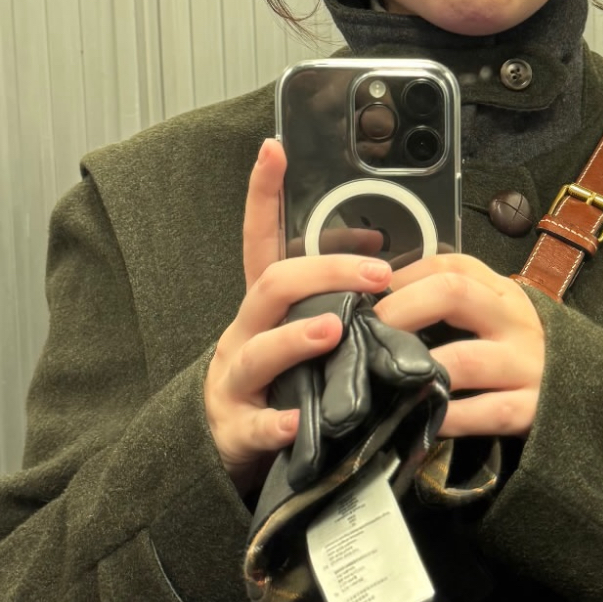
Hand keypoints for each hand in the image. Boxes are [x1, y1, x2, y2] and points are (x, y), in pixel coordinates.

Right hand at [205, 140, 394, 494]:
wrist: (223, 452)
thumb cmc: (275, 386)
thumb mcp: (297, 335)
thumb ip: (330, 297)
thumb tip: (379, 250)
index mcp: (261, 309)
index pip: (260, 240)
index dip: (263, 194)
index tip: (274, 149)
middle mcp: (243, 335)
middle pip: (273, 287)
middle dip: (325, 273)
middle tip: (377, 276)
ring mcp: (235, 382)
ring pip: (259, 351)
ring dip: (297, 339)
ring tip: (333, 331)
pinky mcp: (236, 430)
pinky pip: (256, 426)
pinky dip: (276, 424)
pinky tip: (295, 422)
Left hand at [373, 253, 545, 438]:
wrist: (587, 396)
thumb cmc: (520, 355)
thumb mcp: (495, 317)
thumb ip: (451, 306)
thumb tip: (379, 306)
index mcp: (501, 292)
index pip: (449, 264)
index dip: (401, 276)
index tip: (367, 296)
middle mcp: (514, 320)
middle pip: (453, 293)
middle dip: (401, 309)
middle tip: (365, 334)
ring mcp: (526, 364)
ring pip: (465, 359)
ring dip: (418, 369)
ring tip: (384, 379)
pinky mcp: (532, 408)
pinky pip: (486, 411)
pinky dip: (448, 416)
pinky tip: (424, 420)